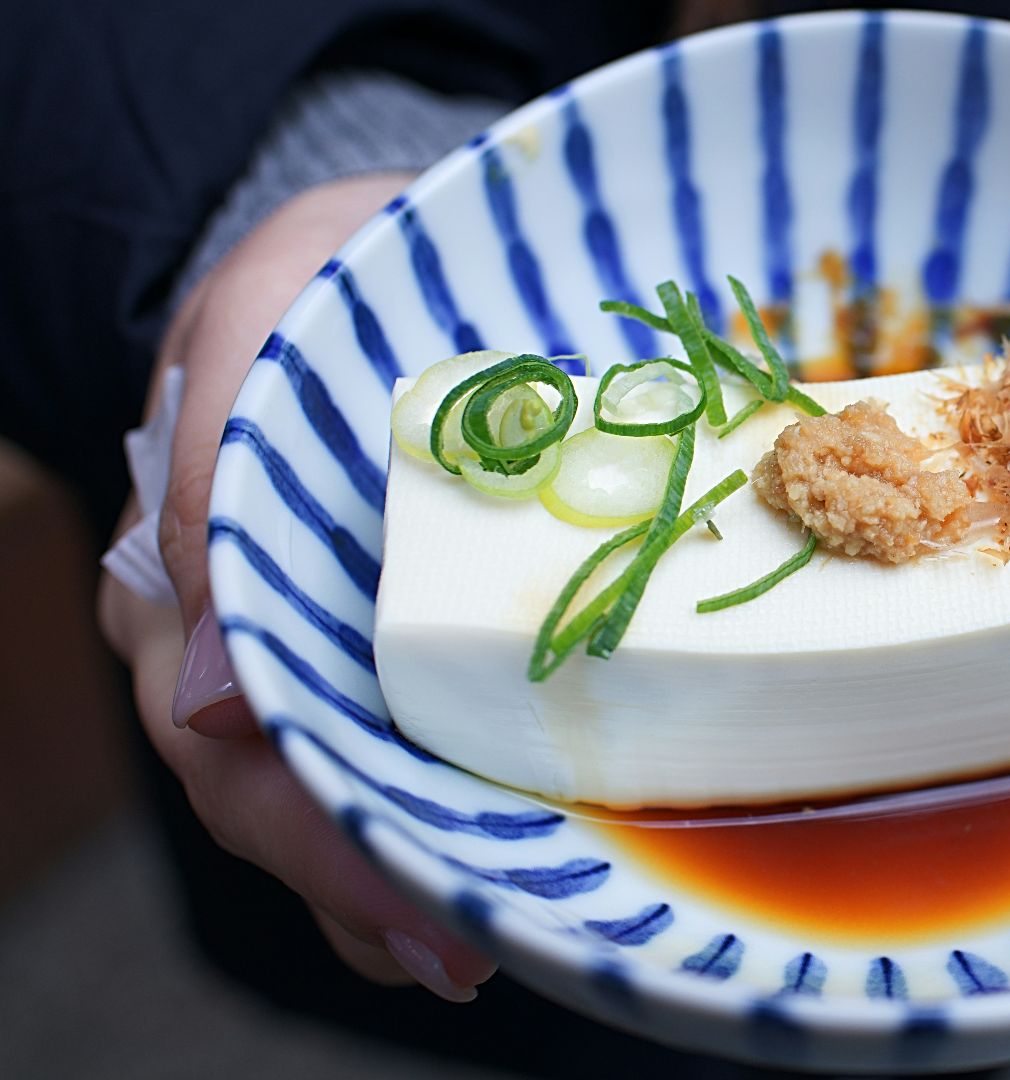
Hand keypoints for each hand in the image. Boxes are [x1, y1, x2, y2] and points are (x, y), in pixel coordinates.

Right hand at [98, 173, 498, 1001]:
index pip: (227, 737)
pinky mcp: (388, 626)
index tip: (405, 895)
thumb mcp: (259, 318)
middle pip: (280, 791)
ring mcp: (311, 634)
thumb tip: (213, 701)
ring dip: (402, 871)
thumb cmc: (319, 275)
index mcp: (191, 566)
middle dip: (367, 881)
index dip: (310, 831)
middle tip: (463, 953)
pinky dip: (437, 807)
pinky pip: (398, 737)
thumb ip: (215, 470)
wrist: (379, 256)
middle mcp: (236, 626)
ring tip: (484, 943)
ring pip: (335, 784)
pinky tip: (492, 866)